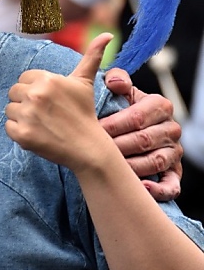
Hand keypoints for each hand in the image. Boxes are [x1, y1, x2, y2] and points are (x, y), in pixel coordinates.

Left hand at [5, 33, 110, 171]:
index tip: (50, 101)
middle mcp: (35, 94)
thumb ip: (91, 56)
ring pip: (10, 109)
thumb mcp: (85, 82)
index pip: (24, 79)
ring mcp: (28, 115)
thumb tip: (108, 34)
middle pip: (14, 92)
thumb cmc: (84, 113)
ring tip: (42, 123)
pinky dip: (19, 132)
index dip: (35, 89)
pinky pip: (8, 127)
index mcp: (47, 79)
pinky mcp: (22, 134)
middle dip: (26, 102)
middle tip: (46, 113)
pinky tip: (37, 134)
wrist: (88, 148)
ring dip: (22, 117)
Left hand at [100, 63, 182, 201]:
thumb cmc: (120, 108)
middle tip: (95, 150)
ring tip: (109, 168)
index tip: (94, 129)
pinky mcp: (174, 173)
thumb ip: (116, 79)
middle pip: (144, 140)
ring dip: (131, 166)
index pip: (138, 116)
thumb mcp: (119, 91)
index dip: (115, 124)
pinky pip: (171, 185)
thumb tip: (115, 83)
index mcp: (159, 106)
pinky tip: (141, 188)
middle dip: (117, 146)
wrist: (129, 129)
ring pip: (155, 161)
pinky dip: (157, 189)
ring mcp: (174, 152)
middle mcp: (170, 129)